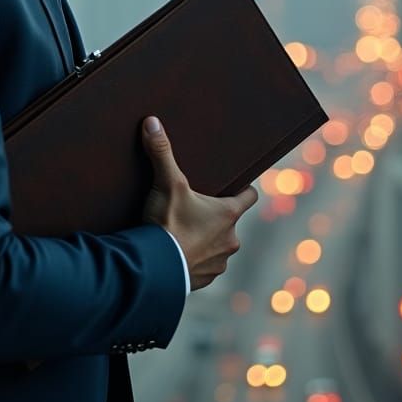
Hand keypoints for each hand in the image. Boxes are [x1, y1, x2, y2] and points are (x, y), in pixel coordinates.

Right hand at [140, 115, 258, 290]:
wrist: (154, 269)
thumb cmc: (168, 224)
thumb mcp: (166, 183)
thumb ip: (161, 152)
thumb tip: (152, 122)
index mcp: (228, 214)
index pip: (249, 196)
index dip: (244, 189)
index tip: (237, 185)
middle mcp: (230, 240)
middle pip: (230, 222)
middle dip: (215, 217)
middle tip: (195, 208)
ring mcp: (218, 263)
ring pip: (217, 246)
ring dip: (205, 241)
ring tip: (183, 233)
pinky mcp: (203, 280)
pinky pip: (203, 267)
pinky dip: (193, 260)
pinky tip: (176, 255)